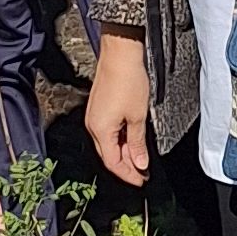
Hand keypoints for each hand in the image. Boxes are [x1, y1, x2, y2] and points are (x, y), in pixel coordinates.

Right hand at [86, 31, 151, 186]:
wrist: (120, 54)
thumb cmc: (128, 81)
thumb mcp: (138, 117)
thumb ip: (137, 143)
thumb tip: (139, 164)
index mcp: (100, 131)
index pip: (113, 163)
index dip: (128, 174)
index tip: (142, 181)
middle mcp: (92, 126)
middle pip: (108, 155)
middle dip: (126, 166)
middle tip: (144, 173)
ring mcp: (94, 116)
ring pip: (108, 144)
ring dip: (124, 152)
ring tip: (141, 158)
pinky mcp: (98, 108)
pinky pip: (107, 131)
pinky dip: (120, 139)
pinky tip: (132, 140)